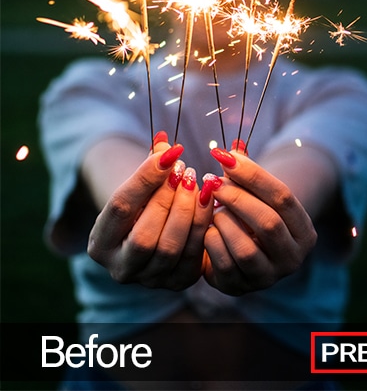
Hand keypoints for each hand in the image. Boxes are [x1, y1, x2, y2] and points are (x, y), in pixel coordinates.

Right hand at [87, 132, 216, 289]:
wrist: (157, 235)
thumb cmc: (145, 204)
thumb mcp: (141, 187)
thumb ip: (151, 167)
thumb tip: (165, 141)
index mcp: (99, 244)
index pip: (120, 207)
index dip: (146, 178)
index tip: (172, 153)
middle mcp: (120, 269)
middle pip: (144, 236)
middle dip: (168, 200)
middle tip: (186, 171)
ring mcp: (150, 280)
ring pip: (170, 248)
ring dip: (189, 211)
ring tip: (199, 183)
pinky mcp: (179, 281)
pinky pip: (195, 254)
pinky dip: (204, 224)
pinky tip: (211, 200)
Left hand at [201, 146, 317, 295]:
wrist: (243, 254)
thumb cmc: (252, 216)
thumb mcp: (257, 197)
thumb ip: (246, 175)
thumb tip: (228, 151)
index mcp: (305, 231)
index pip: (283, 198)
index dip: (254, 176)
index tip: (225, 157)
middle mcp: (293, 258)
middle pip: (268, 222)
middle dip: (237, 198)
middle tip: (213, 182)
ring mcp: (268, 277)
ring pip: (246, 248)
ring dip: (224, 223)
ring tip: (213, 209)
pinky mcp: (241, 288)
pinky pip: (223, 264)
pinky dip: (212, 242)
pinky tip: (207, 230)